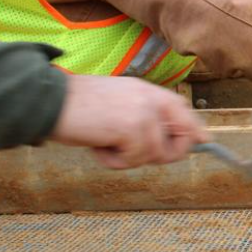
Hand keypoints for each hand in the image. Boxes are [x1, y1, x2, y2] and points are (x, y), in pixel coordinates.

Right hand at [51, 75, 209, 168]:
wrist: (48, 102)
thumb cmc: (77, 108)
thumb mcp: (117, 105)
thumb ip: (142, 116)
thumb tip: (168, 138)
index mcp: (146, 90)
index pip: (182, 109)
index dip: (193, 129)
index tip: (203, 141)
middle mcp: (150, 98)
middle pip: (180, 137)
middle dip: (163, 154)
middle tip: (130, 151)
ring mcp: (144, 113)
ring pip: (155, 154)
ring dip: (128, 158)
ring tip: (104, 142)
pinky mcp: (133, 128)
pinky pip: (135, 159)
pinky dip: (114, 161)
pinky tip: (98, 145)